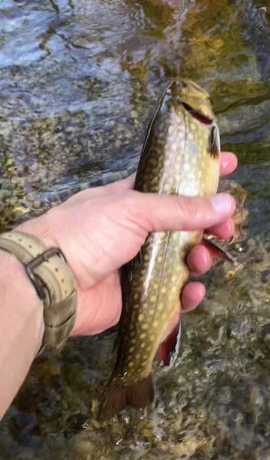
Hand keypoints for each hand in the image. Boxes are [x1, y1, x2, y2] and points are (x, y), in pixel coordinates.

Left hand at [17, 152, 236, 336]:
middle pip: (184, 226)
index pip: (174, 184)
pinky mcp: (140, 294)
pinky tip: (192, 292)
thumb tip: (223, 203)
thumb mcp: (133, 209)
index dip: (200, 174)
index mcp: (133, 201)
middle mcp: (139, 231)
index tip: (228, 165)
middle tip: (226, 230)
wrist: (53, 280)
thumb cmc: (86, 232)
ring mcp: (140, 263)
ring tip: (201, 261)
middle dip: (209, 226)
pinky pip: (172, 294)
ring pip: (182, 261)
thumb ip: (179, 208)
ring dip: (199, 260)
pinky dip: (186, 295)